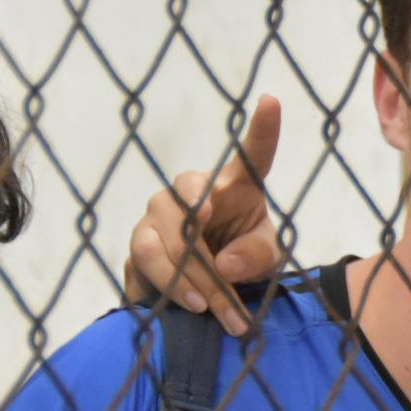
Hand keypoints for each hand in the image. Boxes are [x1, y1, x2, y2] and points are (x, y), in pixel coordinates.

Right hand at [124, 95, 292, 334]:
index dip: (262, 129)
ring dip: (191, 278)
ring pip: (167, 238)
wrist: (205, 296)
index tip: (272, 102)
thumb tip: (227, 263)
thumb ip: (256, 257)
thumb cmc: (243, 263)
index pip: (251, 154)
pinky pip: (147, 257)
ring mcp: (160, 214)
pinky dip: (171, 284)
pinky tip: (189, 304)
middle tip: (233, 305)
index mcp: (235, 187)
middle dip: (213, 262)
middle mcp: (192, 191)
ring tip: (209, 308)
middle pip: (194, 207)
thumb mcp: (265, 262)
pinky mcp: (139, 241)